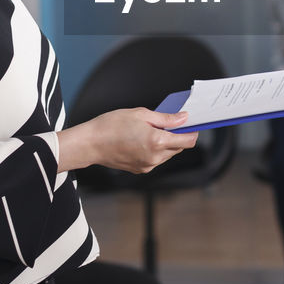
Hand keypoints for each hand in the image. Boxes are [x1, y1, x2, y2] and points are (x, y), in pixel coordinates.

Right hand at [58, 108, 198, 173]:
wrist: (90, 143)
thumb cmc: (111, 125)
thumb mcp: (141, 114)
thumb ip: (166, 118)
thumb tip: (184, 118)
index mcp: (157, 141)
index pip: (187, 141)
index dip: (192, 132)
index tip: (191, 124)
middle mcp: (155, 157)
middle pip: (179, 148)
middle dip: (177, 136)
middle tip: (168, 123)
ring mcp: (148, 165)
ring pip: (167, 154)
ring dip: (166, 143)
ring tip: (150, 130)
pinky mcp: (140, 169)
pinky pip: (156, 159)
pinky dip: (155, 150)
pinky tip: (142, 140)